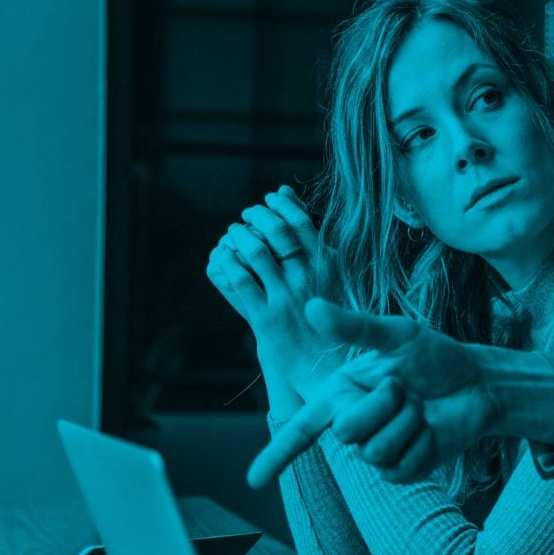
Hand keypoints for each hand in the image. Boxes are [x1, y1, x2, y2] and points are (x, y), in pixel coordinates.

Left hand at [205, 186, 344, 392]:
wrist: (325, 365)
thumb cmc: (328, 315)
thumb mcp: (329, 272)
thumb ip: (307, 233)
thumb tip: (284, 190)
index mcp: (328, 267)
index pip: (301, 222)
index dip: (280, 205)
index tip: (268, 200)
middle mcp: (308, 279)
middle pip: (276, 232)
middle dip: (256, 217)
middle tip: (247, 217)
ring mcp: (286, 298)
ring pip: (255, 253)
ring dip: (238, 237)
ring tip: (234, 235)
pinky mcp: (265, 318)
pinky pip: (240, 281)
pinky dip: (227, 264)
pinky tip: (224, 258)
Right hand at [246, 298, 492, 487]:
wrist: (477, 383)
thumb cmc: (436, 357)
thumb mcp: (398, 335)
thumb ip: (354, 327)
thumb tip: (311, 307)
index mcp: (341, 394)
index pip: (301, 428)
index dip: (276, 455)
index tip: (252, 480)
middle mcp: (354, 423)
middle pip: (347, 431)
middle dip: (383, 404)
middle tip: (404, 388)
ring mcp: (378, 450)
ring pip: (376, 452)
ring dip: (407, 422)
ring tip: (419, 407)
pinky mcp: (404, 470)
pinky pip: (402, 467)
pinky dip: (422, 443)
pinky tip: (431, 428)